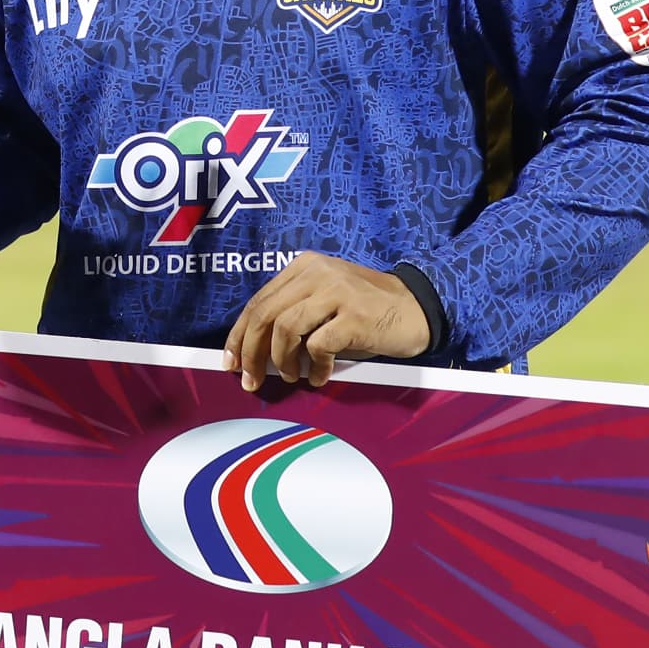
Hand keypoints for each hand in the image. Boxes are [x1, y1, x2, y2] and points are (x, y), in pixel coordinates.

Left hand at [222, 255, 430, 391]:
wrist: (418, 307)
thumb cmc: (368, 311)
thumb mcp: (326, 302)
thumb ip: (294, 316)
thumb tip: (256, 353)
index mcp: (304, 267)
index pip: (259, 301)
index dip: (239, 334)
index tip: (231, 361)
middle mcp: (317, 273)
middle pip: (265, 314)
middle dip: (251, 352)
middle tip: (250, 380)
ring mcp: (336, 292)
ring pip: (285, 328)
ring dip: (281, 361)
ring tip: (291, 377)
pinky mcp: (354, 315)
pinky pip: (318, 346)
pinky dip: (313, 367)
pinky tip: (319, 376)